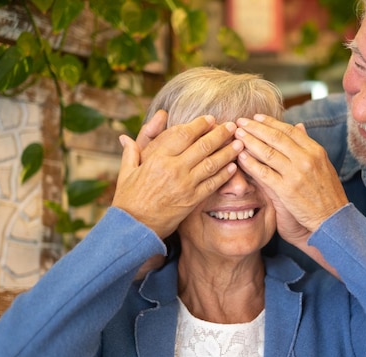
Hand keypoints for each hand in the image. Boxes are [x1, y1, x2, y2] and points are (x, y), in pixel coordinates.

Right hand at [112, 115, 242, 237]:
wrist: (135, 227)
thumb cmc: (128, 199)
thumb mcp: (126, 172)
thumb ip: (130, 152)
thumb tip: (125, 137)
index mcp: (157, 158)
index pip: (183, 134)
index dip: (199, 124)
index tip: (210, 119)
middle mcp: (174, 169)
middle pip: (203, 146)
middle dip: (220, 134)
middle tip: (232, 126)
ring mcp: (185, 185)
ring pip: (212, 164)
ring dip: (228, 152)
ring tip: (239, 143)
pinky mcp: (193, 200)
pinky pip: (213, 184)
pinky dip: (225, 175)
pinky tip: (234, 167)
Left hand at [234, 114, 348, 233]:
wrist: (332, 219)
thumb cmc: (327, 194)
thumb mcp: (323, 165)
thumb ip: (308, 146)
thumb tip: (299, 125)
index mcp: (316, 151)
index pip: (289, 130)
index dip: (270, 122)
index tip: (256, 117)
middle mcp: (306, 159)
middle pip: (276, 137)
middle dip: (255, 128)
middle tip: (240, 122)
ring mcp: (296, 174)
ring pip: (268, 152)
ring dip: (250, 142)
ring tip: (237, 135)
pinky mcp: (286, 190)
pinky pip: (264, 173)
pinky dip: (250, 163)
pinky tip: (240, 157)